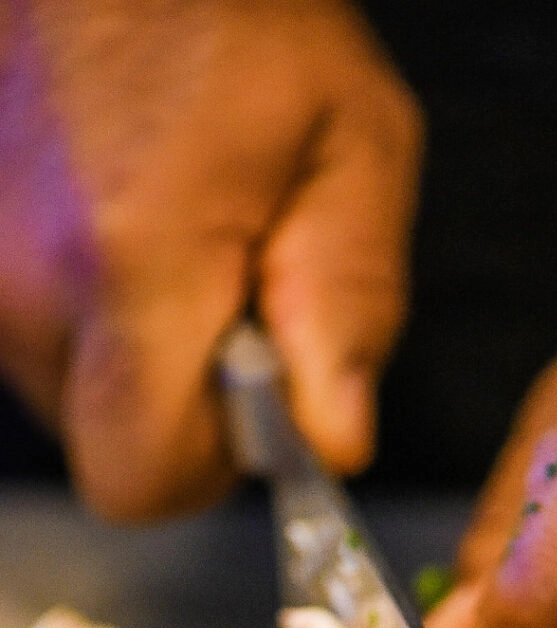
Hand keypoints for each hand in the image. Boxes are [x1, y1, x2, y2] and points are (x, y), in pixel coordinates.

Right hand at [0, 0, 420, 518]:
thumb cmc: (238, 7)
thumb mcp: (352, 143)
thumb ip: (350, 305)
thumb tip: (333, 439)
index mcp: (131, 265)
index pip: (141, 479)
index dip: (208, 467)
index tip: (256, 402)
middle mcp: (25, 280)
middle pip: (106, 442)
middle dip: (181, 403)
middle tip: (231, 295)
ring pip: (71, 389)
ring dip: (138, 347)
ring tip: (182, 234)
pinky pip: (42, 329)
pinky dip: (96, 306)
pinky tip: (131, 219)